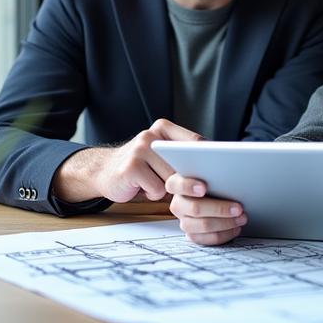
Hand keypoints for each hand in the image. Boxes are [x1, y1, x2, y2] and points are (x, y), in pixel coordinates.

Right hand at [53, 119, 201, 202]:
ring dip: (166, 188)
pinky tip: (143, 188)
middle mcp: (151, 136)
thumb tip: (213, 169)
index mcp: (163, 128)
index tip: (219, 170)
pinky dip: (153, 194)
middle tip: (196, 187)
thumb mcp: (160, 154)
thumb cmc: (140, 166)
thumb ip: (180, 155)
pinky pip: (156, 189)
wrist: (103, 171)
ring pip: (171, 179)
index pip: (195, 140)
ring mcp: (139, 150)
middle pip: (184, 163)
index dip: (208, 158)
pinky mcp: (131, 168)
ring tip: (155, 182)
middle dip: (188, 179)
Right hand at [165, 174, 246, 245]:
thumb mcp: (209, 174)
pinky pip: (207, 239)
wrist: (213, 196)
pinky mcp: (192, 234)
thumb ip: (212, 174)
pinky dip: (224, 235)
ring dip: (225, 223)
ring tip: (241, 218)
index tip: (203, 188)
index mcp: (177, 184)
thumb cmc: (211, 182)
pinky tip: (235, 228)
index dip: (188, 187)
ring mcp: (184, 220)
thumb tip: (230, 173)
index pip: (175, 185)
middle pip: (195, 208)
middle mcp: (178, 204)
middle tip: (238, 208)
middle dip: (219, 209)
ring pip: (202, 226)